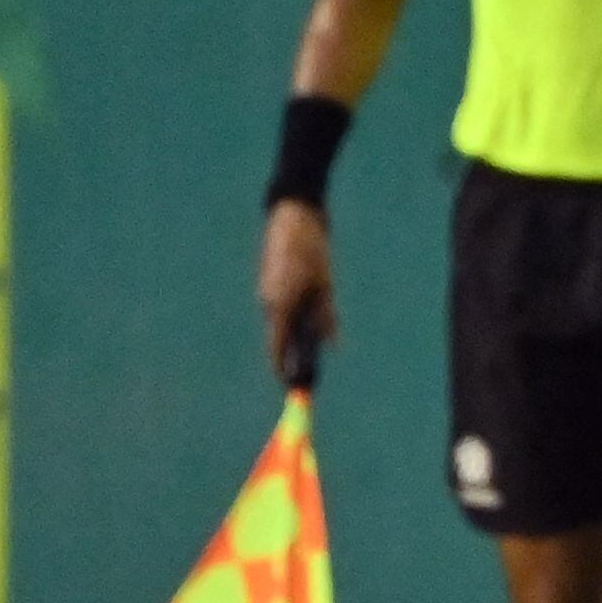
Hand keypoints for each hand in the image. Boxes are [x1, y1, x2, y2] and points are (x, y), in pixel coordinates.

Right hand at [259, 201, 337, 380]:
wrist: (294, 216)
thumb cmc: (312, 250)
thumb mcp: (325, 285)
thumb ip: (327, 316)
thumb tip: (332, 345)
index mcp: (279, 306)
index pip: (276, 348)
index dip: (282, 369)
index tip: (290, 386)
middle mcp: (270, 302)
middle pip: (282, 338)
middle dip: (295, 355)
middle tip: (312, 372)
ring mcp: (269, 292)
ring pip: (286, 323)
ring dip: (299, 334)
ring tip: (318, 342)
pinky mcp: (273, 284)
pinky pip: (286, 309)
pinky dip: (298, 317)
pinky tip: (314, 315)